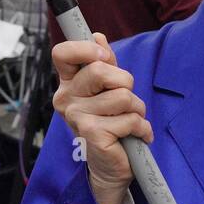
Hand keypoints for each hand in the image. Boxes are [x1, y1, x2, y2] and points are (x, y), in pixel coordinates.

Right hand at [52, 33, 151, 203]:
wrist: (111, 166)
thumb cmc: (111, 125)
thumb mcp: (108, 89)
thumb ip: (104, 63)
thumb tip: (98, 36)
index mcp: (68, 83)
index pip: (62, 53)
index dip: (86, 49)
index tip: (104, 58)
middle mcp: (66, 99)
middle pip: (100, 70)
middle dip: (126, 83)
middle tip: (127, 100)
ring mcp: (76, 117)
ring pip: (122, 96)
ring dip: (137, 109)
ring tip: (131, 121)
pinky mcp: (91, 133)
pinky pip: (129, 119)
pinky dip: (141, 128)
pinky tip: (135, 136)